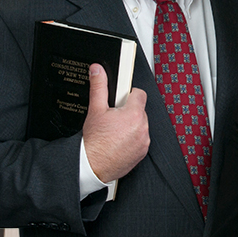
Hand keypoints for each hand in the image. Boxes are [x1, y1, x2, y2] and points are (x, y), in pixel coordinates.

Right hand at [82, 63, 149, 182]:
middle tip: (113, 117)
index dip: (128, 94)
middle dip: (128, 111)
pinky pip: (140, 140)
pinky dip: (132, 139)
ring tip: (114, 131)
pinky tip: (117, 141)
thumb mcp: (95, 109)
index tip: (121, 99)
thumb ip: (99, 87)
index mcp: (134, 114)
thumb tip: (98, 71)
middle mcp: (143, 128)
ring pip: (141, 126)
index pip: (139, 94)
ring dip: (131, 126)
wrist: (93, 165)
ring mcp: (144, 142)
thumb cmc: (94, 141)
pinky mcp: (142, 153)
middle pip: (140, 111)